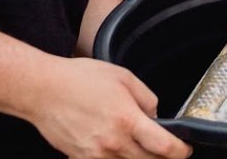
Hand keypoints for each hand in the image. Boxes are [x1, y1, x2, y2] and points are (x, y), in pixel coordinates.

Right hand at [32, 57, 191, 157]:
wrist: (42, 90)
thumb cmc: (78, 79)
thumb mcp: (123, 77)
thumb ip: (146, 98)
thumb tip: (155, 116)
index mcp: (127, 120)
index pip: (165, 147)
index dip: (181, 152)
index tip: (184, 149)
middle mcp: (113, 142)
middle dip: (162, 158)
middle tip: (164, 149)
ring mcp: (96, 155)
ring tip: (139, 148)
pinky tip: (115, 149)